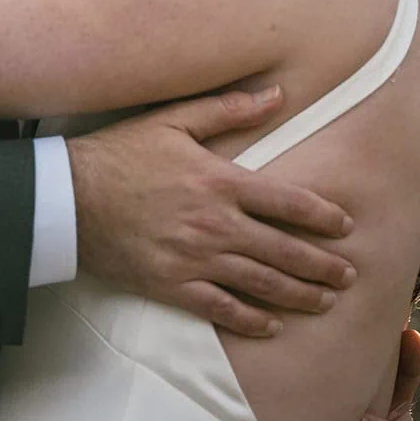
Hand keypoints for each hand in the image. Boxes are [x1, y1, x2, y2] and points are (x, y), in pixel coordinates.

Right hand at [68, 88, 355, 337]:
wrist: (70, 199)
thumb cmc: (121, 153)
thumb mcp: (173, 120)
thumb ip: (228, 109)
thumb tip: (277, 95)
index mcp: (221, 182)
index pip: (287, 203)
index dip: (322, 217)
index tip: (346, 226)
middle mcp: (216, 225)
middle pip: (284, 251)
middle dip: (322, 265)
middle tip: (349, 276)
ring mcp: (195, 259)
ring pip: (261, 284)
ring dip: (299, 295)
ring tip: (326, 301)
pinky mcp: (173, 286)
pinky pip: (222, 310)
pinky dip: (251, 320)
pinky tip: (272, 324)